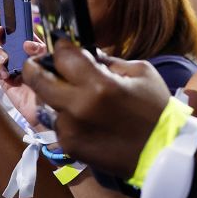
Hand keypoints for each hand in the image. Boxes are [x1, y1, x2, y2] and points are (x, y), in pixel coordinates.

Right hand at [0, 26, 46, 125]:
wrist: (52, 114)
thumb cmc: (58, 88)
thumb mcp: (52, 65)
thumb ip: (40, 53)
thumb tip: (27, 44)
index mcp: (40, 51)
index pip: (28, 34)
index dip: (19, 26)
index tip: (12, 18)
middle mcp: (27, 59)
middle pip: (11, 42)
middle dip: (3, 35)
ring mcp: (16, 70)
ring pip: (1, 55)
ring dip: (0, 53)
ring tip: (6, 58)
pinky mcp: (8, 83)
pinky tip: (5, 73)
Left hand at [20, 38, 169, 175]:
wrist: (161, 152)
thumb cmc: (155, 109)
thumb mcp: (141, 73)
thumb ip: (108, 62)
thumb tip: (85, 55)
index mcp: (99, 85)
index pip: (63, 56)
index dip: (60, 46)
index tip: (62, 45)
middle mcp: (77, 106)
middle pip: (37, 79)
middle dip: (35, 67)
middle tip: (40, 63)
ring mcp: (69, 129)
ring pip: (48, 103)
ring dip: (58, 96)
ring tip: (78, 98)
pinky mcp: (69, 146)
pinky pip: (59, 123)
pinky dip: (68, 117)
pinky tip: (87, 120)